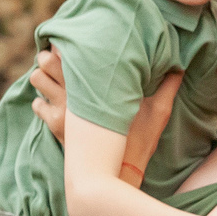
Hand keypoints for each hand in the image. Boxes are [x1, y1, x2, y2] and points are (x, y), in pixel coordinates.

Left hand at [30, 51, 181, 185]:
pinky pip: (37, 105)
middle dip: (51, 54)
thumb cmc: (137, 144)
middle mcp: (73, 95)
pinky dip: (42, 101)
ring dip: (43, 75)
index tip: (77, 38)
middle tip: (60, 55)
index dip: (71, 41)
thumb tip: (179, 67)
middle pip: (47, 60)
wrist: (114, 177)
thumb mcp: (158, 113)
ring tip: (54, 76)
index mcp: (97, 86)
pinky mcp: (54, 126)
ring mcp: (60, 111)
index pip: (74, 51)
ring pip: (37, 78)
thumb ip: (167, 88)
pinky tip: (53, 102)